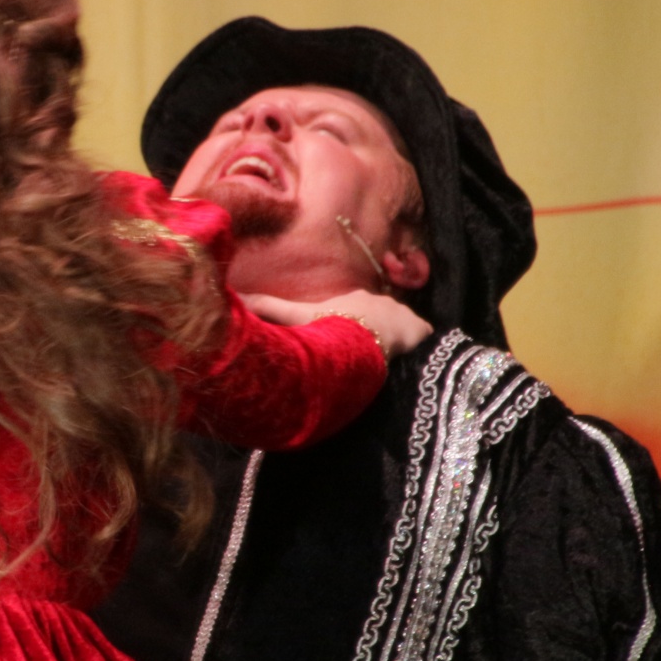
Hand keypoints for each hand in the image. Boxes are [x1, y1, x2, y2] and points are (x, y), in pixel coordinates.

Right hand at [242, 289, 432, 357]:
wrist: (376, 336)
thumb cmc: (337, 326)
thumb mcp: (299, 316)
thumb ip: (269, 307)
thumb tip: (237, 297)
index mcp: (351, 299)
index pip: (347, 310)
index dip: (343, 323)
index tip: (340, 339)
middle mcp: (379, 301)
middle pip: (374, 317)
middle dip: (370, 332)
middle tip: (361, 354)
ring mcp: (404, 315)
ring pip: (397, 328)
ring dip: (392, 342)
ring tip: (383, 362)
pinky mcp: (423, 332)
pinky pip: (420, 339)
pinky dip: (414, 349)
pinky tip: (407, 364)